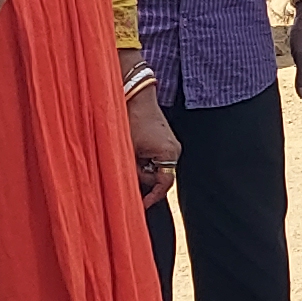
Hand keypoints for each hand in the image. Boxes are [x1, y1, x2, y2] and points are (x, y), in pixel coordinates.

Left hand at [127, 81, 180, 209]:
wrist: (136, 95)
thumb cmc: (131, 120)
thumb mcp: (128, 151)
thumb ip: (132, 172)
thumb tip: (130, 189)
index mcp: (169, 154)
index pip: (164, 184)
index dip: (152, 197)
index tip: (141, 206)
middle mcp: (175, 150)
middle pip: (159, 176)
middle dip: (142, 176)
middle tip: (126, 167)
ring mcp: (171, 144)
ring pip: (156, 166)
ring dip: (141, 165)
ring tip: (129, 150)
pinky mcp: (165, 139)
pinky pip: (156, 156)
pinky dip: (144, 157)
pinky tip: (134, 146)